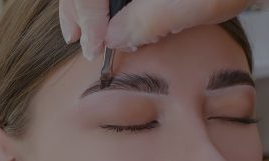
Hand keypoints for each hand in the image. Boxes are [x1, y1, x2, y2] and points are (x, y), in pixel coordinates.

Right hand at [59, 0, 254, 60]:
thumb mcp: (193, 5)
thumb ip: (148, 22)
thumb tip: (113, 39)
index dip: (87, 20)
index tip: (92, 48)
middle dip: (77, 11)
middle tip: (76, 38)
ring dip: (84, 5)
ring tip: (80, 29)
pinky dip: (100, 1)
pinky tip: (102, 14)